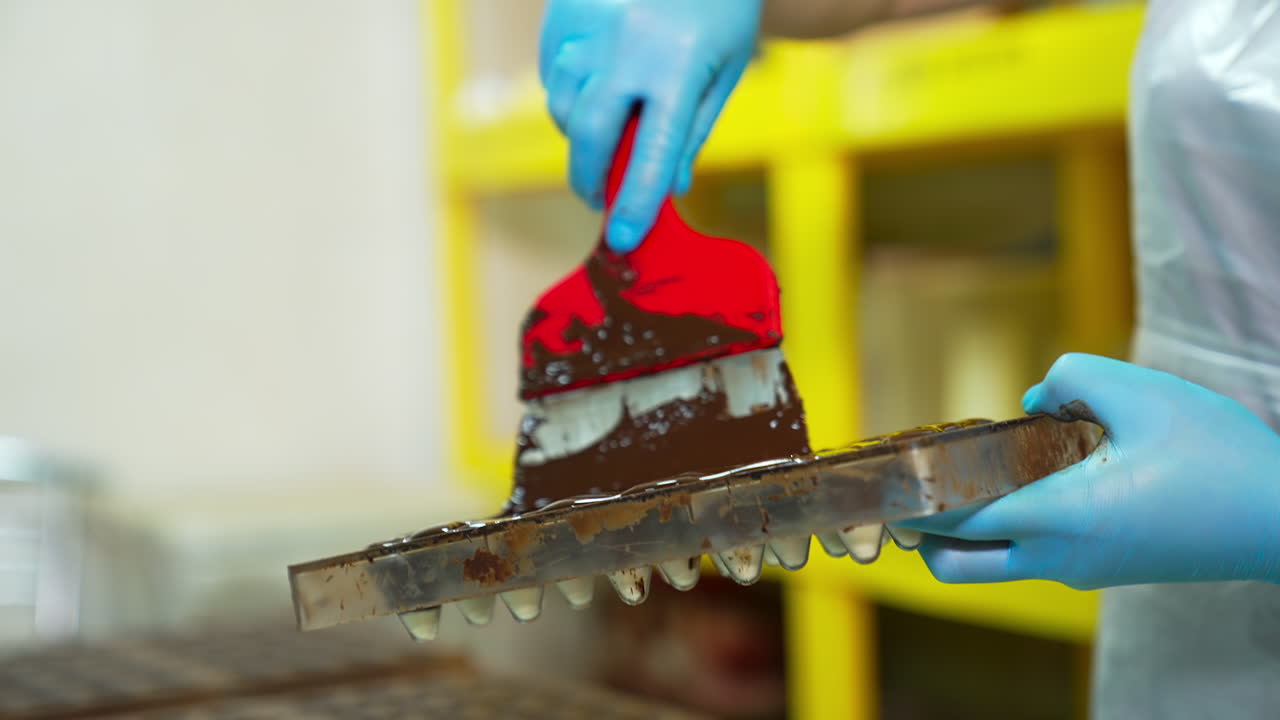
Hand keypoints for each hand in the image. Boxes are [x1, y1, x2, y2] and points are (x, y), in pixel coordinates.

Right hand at [539, 0, 761, 251]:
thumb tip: (666, 188)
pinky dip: (570, 91)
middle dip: (591, 178)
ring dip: (582, 132)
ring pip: (564, 106)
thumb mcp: (723, 70)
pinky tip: (598, 79)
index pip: (651, 153)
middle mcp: (626, 45)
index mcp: (678, 66)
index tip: (622, 238)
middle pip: (589, 136)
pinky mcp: (561, 9)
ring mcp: (587, 23)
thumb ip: (691, 131)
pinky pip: (552, 73)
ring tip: (613, 122)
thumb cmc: (718, 7)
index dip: (635, 202)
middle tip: (599, 198)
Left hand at [896, 353, 1279, 589]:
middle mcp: (1060, 557)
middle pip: (956, 564)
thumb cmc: (1220, 457)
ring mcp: (1080, 572)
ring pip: (992, 563)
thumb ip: (1069, 378)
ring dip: (966, 527)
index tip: (874, 480)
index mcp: (1061, 516)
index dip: (906, 501)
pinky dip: (1007, 524)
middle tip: (913, 481)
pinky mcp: (1101, 570)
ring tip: (973, 469)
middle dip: (921, 531)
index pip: (954, 520)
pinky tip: (1025, 475)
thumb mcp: (1143, 394)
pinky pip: (1030, 554)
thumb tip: (1028, 401)